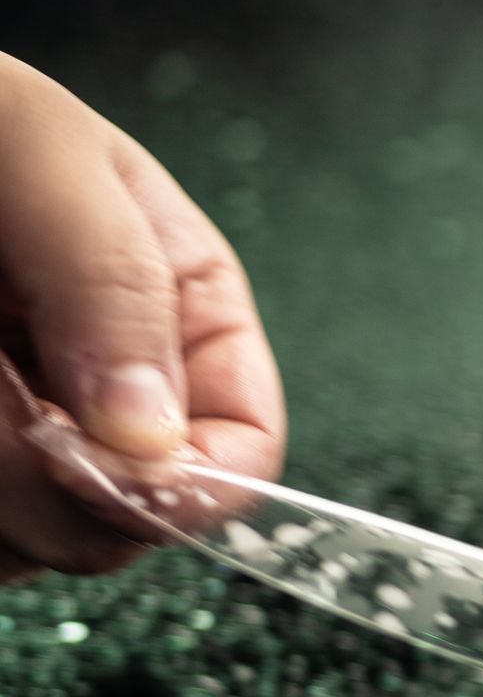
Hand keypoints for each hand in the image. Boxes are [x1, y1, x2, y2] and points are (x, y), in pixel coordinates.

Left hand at [0, 58, 284, 578]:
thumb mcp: (36, 153)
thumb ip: (110, 280)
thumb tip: (151, 440)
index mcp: (177, 310)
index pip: (242, 443)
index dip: (192, 481)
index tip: (105, 468)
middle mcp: (110, 392)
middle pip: (129, 518)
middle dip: (53, 473)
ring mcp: (27, 442)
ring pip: (35, 543)